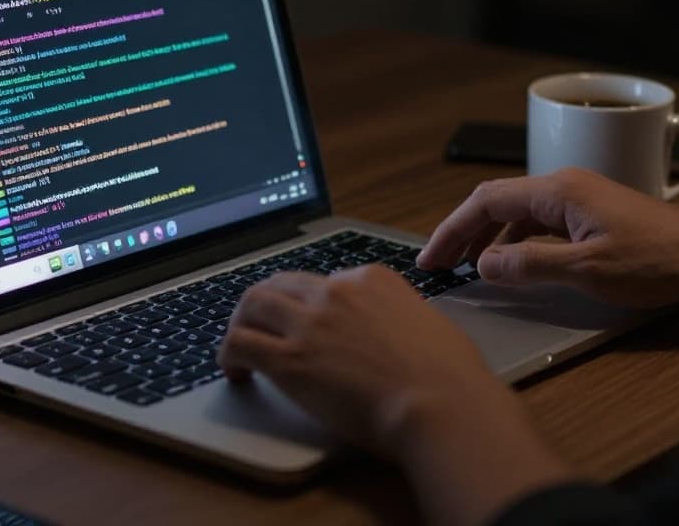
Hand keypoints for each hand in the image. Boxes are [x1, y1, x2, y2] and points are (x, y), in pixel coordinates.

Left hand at [219, 265, 573, 525]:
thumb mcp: (428, 323)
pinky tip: (237, 372)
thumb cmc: (448, 374)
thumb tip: (392, 333)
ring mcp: (310, 322)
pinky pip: (240, 343)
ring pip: (252, 304)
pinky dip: (229, 354)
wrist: (438, 401)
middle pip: (282, 284)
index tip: (308, 325)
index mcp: (372, 278)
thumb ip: (399, 318)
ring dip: (240, 323)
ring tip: (239, 347)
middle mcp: (336, 291)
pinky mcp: (290, 359)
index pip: (325, 281)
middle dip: (266, 304)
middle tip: (260, 327)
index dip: (311, 304)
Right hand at [417, 168, 678, 318]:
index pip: (486, 200)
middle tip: (439, 265)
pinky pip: (541, 222)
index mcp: (559, 190)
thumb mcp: (587, 272)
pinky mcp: (596, 214)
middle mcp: (567, 185)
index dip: (452, 230)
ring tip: (469, 268)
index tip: (430, 260)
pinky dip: (517, 241)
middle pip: (497, 201)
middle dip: (464, 232)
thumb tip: (484, 265)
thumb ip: (529, 266)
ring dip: (489, 238)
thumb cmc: (658, 264)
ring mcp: (582, 198)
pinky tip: (515, 264)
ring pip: (519, 212)